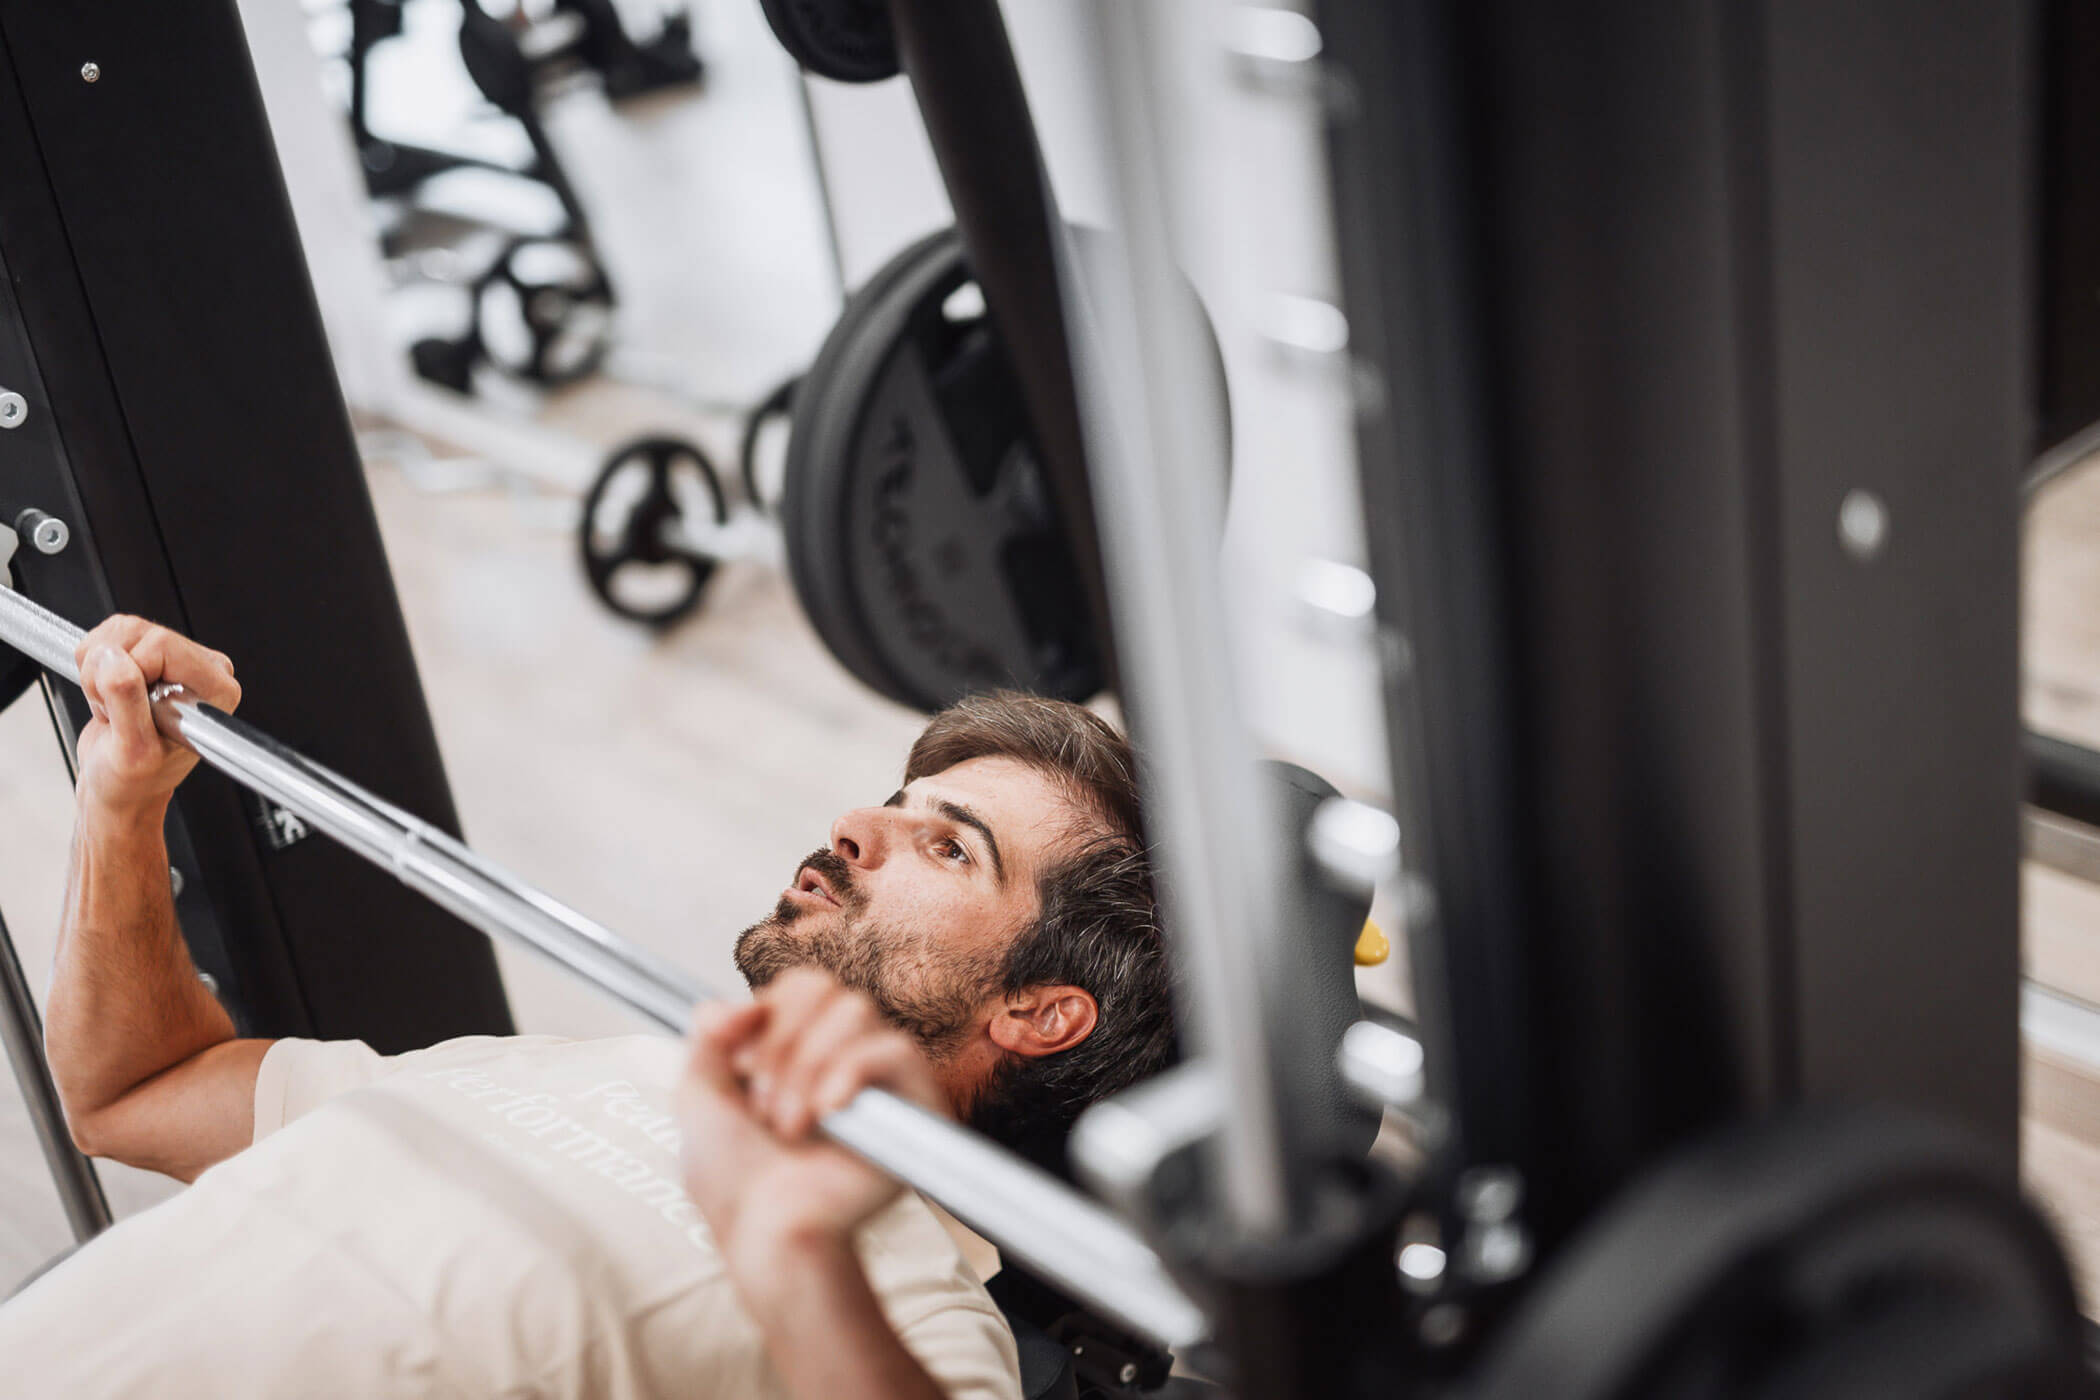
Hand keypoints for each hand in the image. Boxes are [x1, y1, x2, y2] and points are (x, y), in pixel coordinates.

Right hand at [73, 616, 240, 820]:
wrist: (118, 785)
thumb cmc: (134, 779)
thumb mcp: (132, 751)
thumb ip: (127, 703)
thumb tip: (114, 661)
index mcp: (217, 689)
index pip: (162, 645)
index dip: (131, 670)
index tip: (130, 706)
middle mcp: (202, 668)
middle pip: (138, 632)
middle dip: (109, 673)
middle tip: (117, 711)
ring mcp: (174, 659)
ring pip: (119, 630)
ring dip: (99, 670)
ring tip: (115, 708)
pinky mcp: (146, 654)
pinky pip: (106, 635)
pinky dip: (93, 666)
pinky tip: (109, 697)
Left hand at [677, 969, 949, 1289]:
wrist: (764, 1231)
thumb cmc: (734, 1178)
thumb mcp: (699, 1094)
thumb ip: (710, 1035)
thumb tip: (737, 1002)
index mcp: (800, 1046)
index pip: (801, 986)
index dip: (767, 1013)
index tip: (741, 1066)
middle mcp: (844, 1053)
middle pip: (824, 989)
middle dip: (780, 1045)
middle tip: (762, 1106)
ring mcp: (880, 1077)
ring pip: (855, 1012)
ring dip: (806, 1070)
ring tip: (789, 1126)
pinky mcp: (913, 1103)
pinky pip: (893, 1049)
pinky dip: (848, 1075)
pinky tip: (826, 1115)